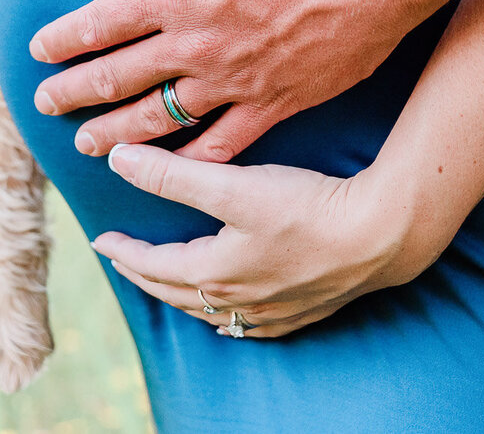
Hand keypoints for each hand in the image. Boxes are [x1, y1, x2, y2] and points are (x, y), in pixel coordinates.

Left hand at [30, 0, 420, 160]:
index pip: (100, 22)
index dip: (64, 39)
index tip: (39, 51)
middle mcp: (196, 42)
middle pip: (116, 77)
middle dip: (73, 94)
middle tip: (45, 106)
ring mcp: (234, 79)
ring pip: (158, 118)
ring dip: (116, 134)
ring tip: (87, 147)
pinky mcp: (276, 102)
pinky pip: (222, 143)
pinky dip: (189, 159)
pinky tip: (169, 171)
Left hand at [92, 143, 433, 336]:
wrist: (382, 236)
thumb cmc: (307, 207)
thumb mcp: (232, 185)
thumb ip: (172, 175)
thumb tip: (118, 159)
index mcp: (215, 272)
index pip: (154, 265)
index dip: (125, 252)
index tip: (101, 240)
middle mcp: (239, 301)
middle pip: (177, 293)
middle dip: (145, 274)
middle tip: (123, 261)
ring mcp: (273, 312)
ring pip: (211, 312)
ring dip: (181, 295)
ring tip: (167, 281)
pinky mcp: (304, 311)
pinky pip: (249, 324)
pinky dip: (226, 315)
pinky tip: (232, 311)